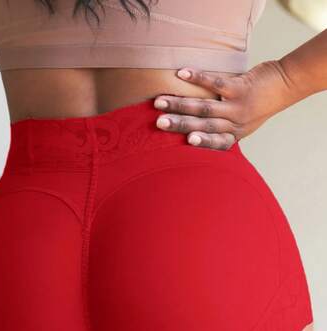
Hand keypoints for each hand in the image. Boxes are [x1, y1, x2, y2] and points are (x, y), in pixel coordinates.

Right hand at [154, 60, 290, 150]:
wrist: (285, 84)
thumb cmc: (259, 105)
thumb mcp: (243, 123)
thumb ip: (223, 128)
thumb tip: (191, 132)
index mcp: (235, 135)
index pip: (216, 143)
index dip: (201, 143)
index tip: (186, 142)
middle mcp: (236, 123)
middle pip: (204, 125)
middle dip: (179, 124)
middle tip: (159, 123)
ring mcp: (238, 106)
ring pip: (206, 108)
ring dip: (181, 104)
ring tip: (160, 101)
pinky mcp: (240, 87)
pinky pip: (216, 83)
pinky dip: (198, 78)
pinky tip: (182, 74)